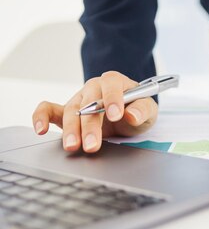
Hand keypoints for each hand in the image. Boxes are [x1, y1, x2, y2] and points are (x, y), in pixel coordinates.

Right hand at [32, 71, 157, 152]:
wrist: (128, 115)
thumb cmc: (137, 109)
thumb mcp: (149, 110)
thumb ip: (142, 110)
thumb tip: (132, 115)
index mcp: (115, 82)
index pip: (111, 84)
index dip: (113, 98)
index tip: (116, 115)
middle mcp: (94, 88)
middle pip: (89, 102)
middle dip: (90, 125)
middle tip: (93, 144)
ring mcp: (79, 99)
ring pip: (71, 111)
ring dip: (71, 130)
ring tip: (73, 146)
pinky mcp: (66, 112)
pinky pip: (48, 110)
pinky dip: (41, 117)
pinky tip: (41, 130)